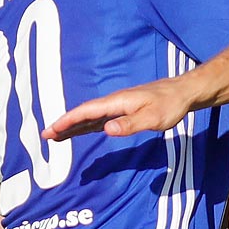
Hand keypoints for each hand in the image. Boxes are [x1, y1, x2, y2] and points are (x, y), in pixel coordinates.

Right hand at [47, 77, 196, 140]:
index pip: (86, 112)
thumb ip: (130, 124)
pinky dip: (87, 125)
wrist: (183, 92)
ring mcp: (118, 106)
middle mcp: (113, 102)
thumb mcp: (153, 118)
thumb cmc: (170, 105)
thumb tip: (106, 129)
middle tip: (46, 136)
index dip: (67, 121)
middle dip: (64, 124)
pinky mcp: (124, 110)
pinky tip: (82, 130)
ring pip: (90, 117)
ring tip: (57, 135)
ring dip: (73, 126)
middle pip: (83, 114)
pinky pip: (100, 118)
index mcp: (116, 102)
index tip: (51, 130)